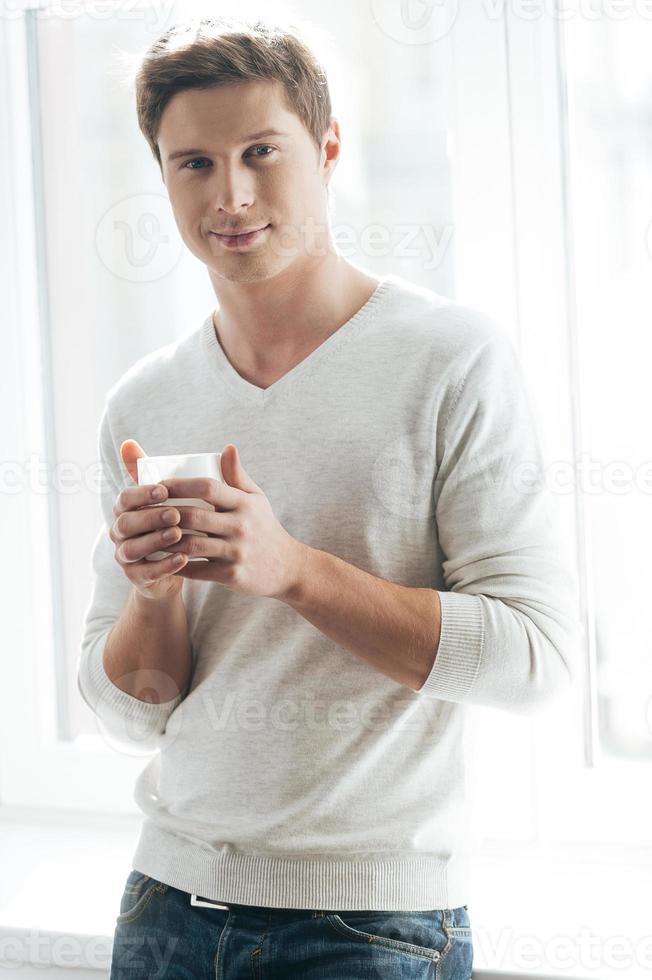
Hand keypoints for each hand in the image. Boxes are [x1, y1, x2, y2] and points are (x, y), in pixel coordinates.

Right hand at [109, 439, 187, 600]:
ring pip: (132, 549)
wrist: (175, 564)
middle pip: (126, 523)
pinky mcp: (136, 577)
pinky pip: (146, 573)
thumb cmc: (171, 522)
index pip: (125, 498)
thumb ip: (154, 471)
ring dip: (155, 541)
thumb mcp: (166, 497)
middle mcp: (120, 532)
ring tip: (179, 535)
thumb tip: (129, 442)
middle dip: (150, 517)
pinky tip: (183, 559)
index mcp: (125, 509)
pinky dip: (164, 566)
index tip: (164, 489)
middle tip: (176, 513)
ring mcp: (125, 556)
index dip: (142, 494)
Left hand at [156, 444, 301, 599]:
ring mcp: (237, 552)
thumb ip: (237, 475)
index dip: (179, 485)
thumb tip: (227, 447)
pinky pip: (197, 570)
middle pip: (194, 515)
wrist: (287, 567)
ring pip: (191, 544)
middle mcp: (242, 526)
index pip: (207, 487)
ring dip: (165, 541)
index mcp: (244, 503)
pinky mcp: (232, 575)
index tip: (158, 485)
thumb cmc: (264, 527)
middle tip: (144, 512)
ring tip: (146, 536)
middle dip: (164, 514)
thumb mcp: (256, 499)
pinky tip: (161, 560)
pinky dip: (176, 565)